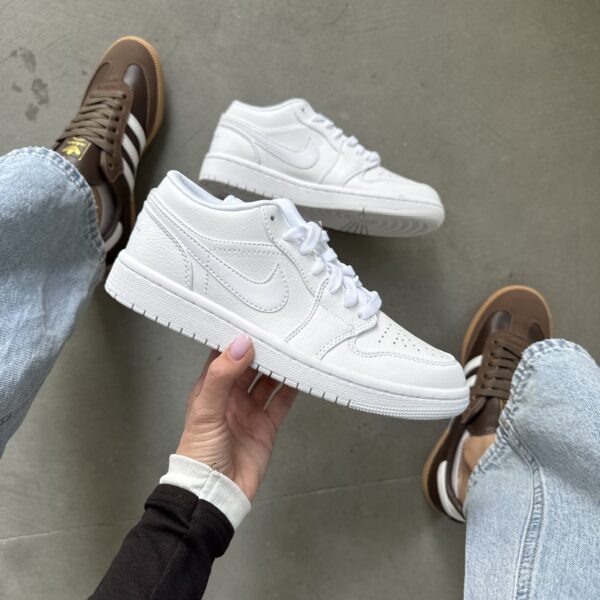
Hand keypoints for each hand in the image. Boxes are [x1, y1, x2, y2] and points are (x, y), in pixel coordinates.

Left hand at [176, 334, 296, 499]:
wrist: (216, 492)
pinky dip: (291, 389)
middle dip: (263, 351)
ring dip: (279, 367)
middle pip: (250, 367)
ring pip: (268, 382)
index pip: (224, 357)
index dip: (237, 340)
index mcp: (211, 389)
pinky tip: (300, 375)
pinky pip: (281, 402)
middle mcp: (231, 397)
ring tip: (292, 349)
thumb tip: (241, 344)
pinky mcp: (266, 426)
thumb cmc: (200, 452)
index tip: (252, 321)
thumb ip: (223, 376)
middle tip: (279, 332)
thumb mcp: (206, 409)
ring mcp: (250, 411)